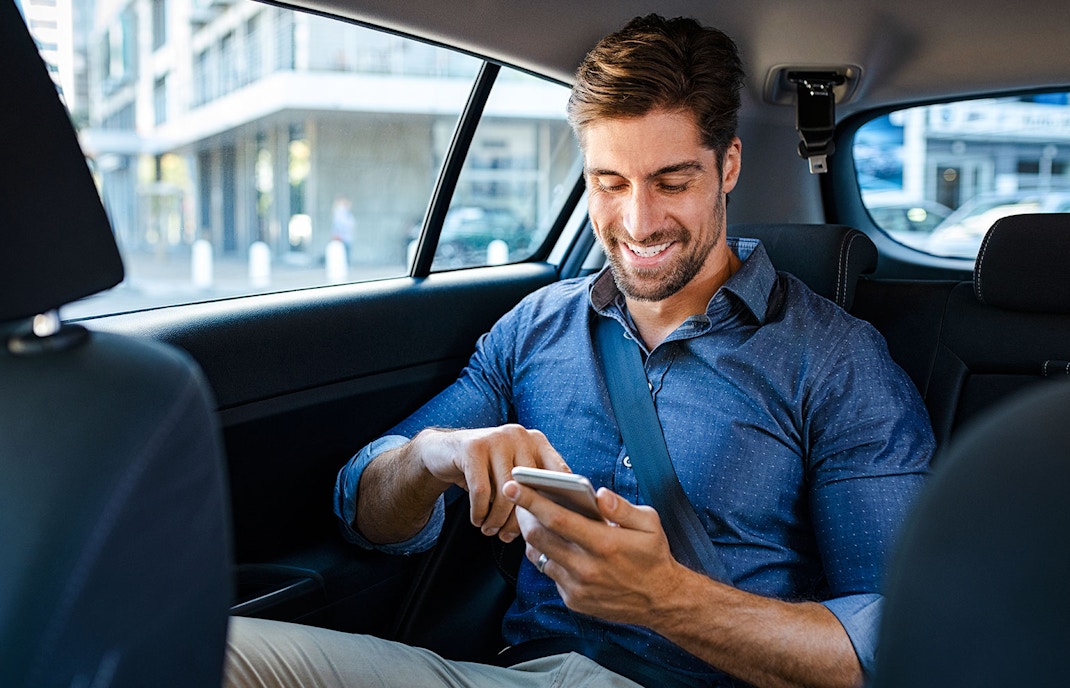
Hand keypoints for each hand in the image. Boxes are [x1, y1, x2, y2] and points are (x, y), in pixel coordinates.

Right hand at [416, 424, 568, 541]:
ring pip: (505, 491)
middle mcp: (520, 435)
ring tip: (490, 531)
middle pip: (530, 486)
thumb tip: (550, 522)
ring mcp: (496, 438)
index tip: (550, 526)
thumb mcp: (511, 474)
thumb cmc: (487, 471)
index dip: (558, 501)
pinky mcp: (473, 447)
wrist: (444, 452)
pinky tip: (478, 521)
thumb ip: (532, 489)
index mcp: (537, 441)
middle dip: (519, 518)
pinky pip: (481, 491)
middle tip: (509, 537)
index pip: (559, 472)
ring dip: (497, 519)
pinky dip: (480, 512)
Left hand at [503, 479, 687, 624]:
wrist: (661, 601)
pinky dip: (549, 557)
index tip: (513, 486)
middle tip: (518, 498)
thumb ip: (622, 507)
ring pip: (540, 556)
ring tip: (534, 518)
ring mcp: (577, 587)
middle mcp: (586, 568)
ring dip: (534, 536)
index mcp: (603, 544)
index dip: (531, 500)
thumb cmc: (654, 556)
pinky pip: (551, 574)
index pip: (557, 518)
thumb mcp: (649, 523)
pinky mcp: (573, 600)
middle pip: (539, 537)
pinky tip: (556, 545)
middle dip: (523, 514)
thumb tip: (599, 494)